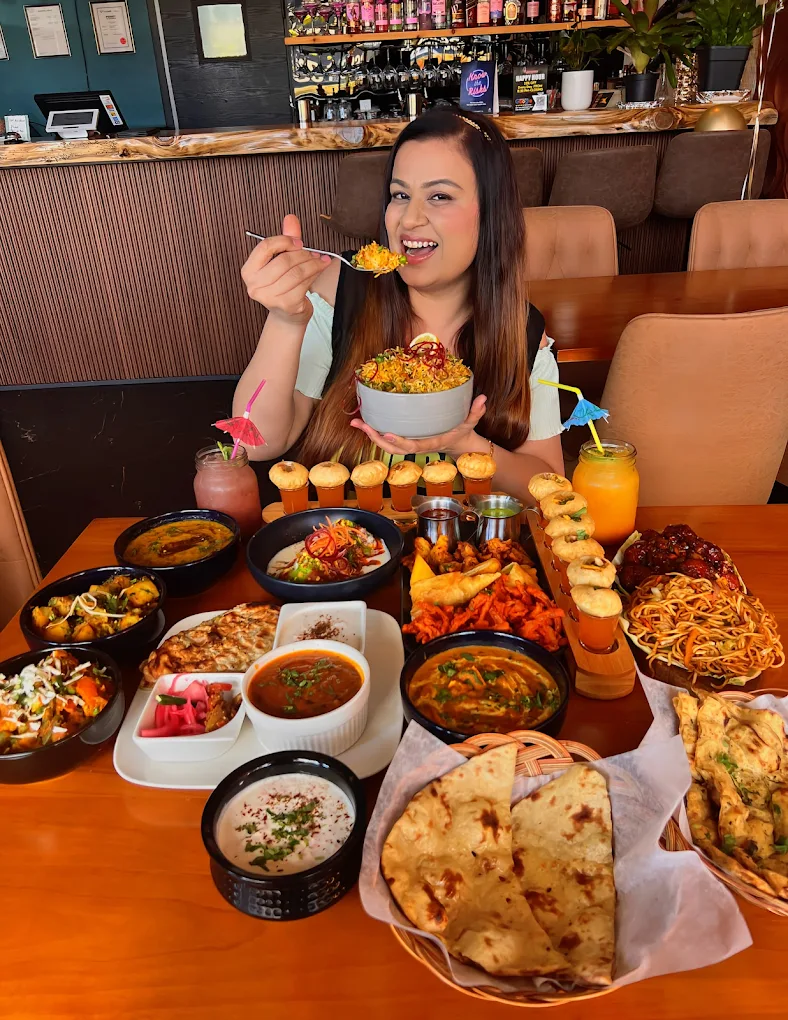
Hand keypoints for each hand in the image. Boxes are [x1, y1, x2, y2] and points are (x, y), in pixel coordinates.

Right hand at [241, 214, 329, 324]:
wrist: (288, 315)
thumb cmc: (283, 286)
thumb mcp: (282, 261)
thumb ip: (285, 240)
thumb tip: (290, 217)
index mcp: (249, 270)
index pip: (265, 247)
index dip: (285, 241)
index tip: (299, 242)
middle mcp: (254, 285)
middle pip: (284, 260)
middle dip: (303, 254)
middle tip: (314, 252)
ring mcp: (269, 297)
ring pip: (296, 272)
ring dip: (313, 264)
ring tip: (321, 260)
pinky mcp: (285, 305)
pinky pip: (303, 284)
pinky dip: (315, 274)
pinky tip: (320, 270)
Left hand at [350, 395, 487, 454]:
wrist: (456, 444)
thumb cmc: (461, 432)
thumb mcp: (470, 422)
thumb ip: (476, 412)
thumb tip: (484, 398)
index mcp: (430, 442)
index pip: (412, 445)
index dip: (398, 441)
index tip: (385, 433)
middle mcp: (417, 445)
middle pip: (392, 448)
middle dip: (375, 438)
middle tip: (361, 424)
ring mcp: (409, 444)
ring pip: (386, 446)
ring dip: (369, 435)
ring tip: (356, 423)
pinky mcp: (404, 439)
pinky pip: (387, 440)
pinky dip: (374, 432)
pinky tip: (363, 422)